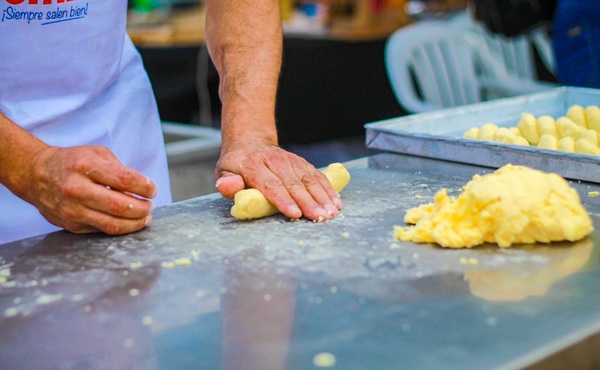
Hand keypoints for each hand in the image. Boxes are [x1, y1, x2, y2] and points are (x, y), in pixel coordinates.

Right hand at [25, 145, 156, 234]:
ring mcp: (73, 210)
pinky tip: (128, 221)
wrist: (36, 175)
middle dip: (143, 209)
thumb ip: (120, 169)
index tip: (152, 190)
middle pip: (121, 206)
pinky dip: (120, 227)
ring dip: (135, 223)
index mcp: (86, 166)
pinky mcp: (71, 225)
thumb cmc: (73, 162)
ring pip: (113, 224)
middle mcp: (77, 189)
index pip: (124, 180)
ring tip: (145, 217)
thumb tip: (143, 188)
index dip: (144, 187)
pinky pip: (102, 230)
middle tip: (150, 206)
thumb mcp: (96, 154)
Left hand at [215, 141, 342, 220]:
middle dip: (308, 202)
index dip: (283, 199)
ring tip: (331, 213)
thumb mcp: (224, 172)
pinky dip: (328, 189)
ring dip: (322, 197)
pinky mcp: (302, 163)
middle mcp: (275, 161)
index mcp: (253, 165)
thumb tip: (227, 186)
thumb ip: (227, 182)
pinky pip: (317, 176)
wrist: (251, 142)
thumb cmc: (237, 166)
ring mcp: (291, 160)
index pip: (270, 184)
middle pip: (293, 183)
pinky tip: (336, 202)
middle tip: (320, 217)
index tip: (295, 213)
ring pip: (309, 180)